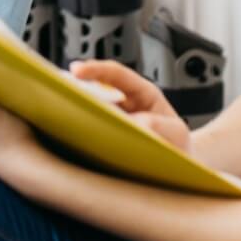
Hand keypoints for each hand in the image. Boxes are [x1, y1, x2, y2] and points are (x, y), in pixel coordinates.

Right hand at [71, 59, 189, 150]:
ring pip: (90, 107)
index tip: (77, 71)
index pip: (116, 74)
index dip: (96, 69)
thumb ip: (160, 126)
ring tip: (65, 112)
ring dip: (77, 108)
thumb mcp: (176, 133)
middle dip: (77, 86)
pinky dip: (81, 128)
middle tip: (62, 92)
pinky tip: (74, 133)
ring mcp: (113, 119)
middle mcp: (124, 103)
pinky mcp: (105, 135)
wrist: (178, 170)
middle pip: (96, 87)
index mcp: (142, 93)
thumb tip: (135, 123)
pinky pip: (90, 128)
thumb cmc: (177, 146)